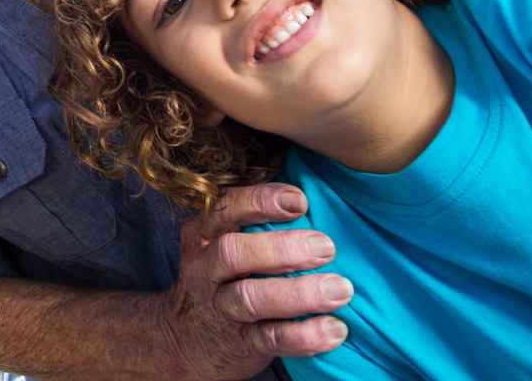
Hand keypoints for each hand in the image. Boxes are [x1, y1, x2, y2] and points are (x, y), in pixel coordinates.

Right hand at [154, 183, 350, 379]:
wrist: (191, 339)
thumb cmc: (224, 277)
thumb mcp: (220, 241)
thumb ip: (253, 220)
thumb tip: (312, 188)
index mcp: (203, 234)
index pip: (224, 209)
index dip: (259, 201)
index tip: (299, 200)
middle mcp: (206, 269)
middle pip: (234, 253)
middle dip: (281, 248)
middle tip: (326, 247)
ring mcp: (221, 308)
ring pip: (252, 298)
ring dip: (299, 293)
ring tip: (340, 290)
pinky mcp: (241, 343)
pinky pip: (271, 339)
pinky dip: (304, 335)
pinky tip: (335, 329)